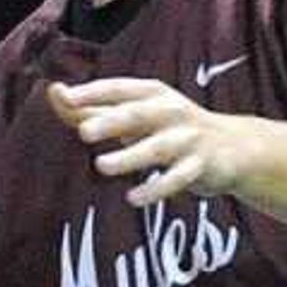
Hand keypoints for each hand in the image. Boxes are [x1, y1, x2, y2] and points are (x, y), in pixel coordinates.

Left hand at [49, 79, 268, 209]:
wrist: (233, 148)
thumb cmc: (169, 128)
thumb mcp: (134, 114)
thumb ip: (92, 108)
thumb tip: (53, 92)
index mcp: (152, 94)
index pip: (119, 89)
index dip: (93, 92)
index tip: (65, 97)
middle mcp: (171, 111)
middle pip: (139, 114)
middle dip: (112, 121)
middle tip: (83, 131)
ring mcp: (187, 138)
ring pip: (157, 148)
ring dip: (130, 157)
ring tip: (102, 166)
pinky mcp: (200, 166)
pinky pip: (177, 178)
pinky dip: (156, 189)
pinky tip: (134, 198)